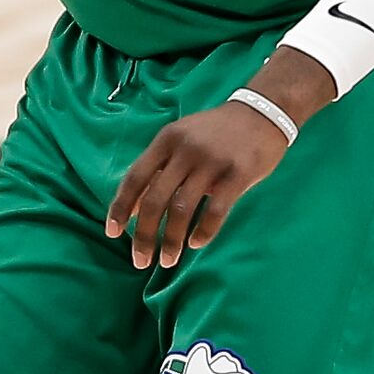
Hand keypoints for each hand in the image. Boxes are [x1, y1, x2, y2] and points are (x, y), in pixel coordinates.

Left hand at [106, 102, 287, 270]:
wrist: (261, 113)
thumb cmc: (215, 132)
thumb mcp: (181, 139)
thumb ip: (159, 168)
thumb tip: (133, 207)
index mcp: (166, 140)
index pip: (135, 177)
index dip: (121, 207)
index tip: (112, 232)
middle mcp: (185, 150)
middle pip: (155, 199)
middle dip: (144, 235)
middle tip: (140, 260)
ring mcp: (212, 162)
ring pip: (182, 209)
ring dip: (172, 240)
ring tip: (167, 260)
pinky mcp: (238, 174)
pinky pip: (215, 210)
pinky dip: (203, 231)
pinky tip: (196, 243)